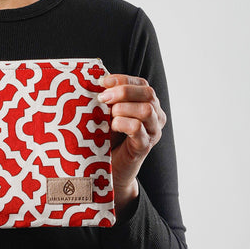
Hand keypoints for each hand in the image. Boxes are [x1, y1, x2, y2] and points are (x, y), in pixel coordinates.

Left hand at [98, 75, 166, 213]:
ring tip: (108, 116)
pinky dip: (122, 123)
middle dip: (122, 91)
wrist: (108, 169)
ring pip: (146, 110)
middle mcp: (155, 116)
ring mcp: (153, 132)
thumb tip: (94, 81)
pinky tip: (111, 127)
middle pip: (148, 92)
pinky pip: (137, 129)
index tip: (102, 82)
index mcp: (148, 104)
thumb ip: (108, 98)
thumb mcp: (107, 113)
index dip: (122, 79)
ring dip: (122, 109)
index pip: (141, 83)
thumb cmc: (106, 138)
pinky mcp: (144, 146)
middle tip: (102, 98)